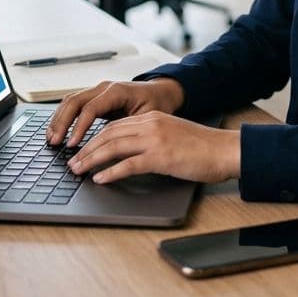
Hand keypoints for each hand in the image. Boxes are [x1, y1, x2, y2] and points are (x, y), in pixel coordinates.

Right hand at [47, 78, 183, 146]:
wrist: (161, 93)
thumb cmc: (157, 104)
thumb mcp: (148, 117)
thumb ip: (129, 129)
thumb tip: (112, 147)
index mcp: (117, 91)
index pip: (91, 108)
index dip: (79, 127)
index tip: (72, 144)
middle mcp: (104, 88)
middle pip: (74, 101)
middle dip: (62, 122)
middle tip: (54, 142)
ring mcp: (98, 91)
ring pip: (70, 101)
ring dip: (58, 119)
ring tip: (51, 138)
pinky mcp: (94, 97)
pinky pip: (73, 104)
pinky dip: (62, 117)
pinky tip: (57, 131)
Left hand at [69, 112, 240, 184]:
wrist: (225, 150)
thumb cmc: (203, 147)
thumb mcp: (173, 135)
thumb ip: (152, 138)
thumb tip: (130, 154)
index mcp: (153, 117)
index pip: (115, 126)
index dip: (94, 138)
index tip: (81, 149)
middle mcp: (151, 124)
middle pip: (108, 134)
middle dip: (86, 149)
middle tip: (72, 162)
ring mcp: (155, 140)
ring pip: (113, 147)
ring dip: (92, 159)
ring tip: (78, 170)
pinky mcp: (161, 157)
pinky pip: (128, 164)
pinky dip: (111, 172)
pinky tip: (100, 179)